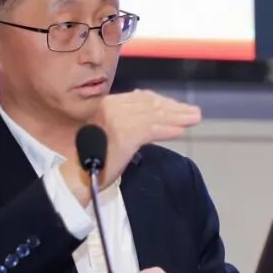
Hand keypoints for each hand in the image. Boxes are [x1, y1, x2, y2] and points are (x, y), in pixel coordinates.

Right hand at [60, 90, 200, 203]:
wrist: (78, 176)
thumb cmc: (92, 158)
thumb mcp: (106, 130)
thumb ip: (124, 119)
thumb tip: (151, 114)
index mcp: (106, 103)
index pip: (140, 97)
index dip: (161, 100)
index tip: (176, 105)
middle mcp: (111, 106)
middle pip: (150, 104)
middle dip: (174, 107)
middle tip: (193, 112)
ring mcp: (118, 119)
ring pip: (155, 115)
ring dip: (178, 117)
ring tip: (194, 119)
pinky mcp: (125, 134)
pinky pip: (153, 130)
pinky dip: (169, 130)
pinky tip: (180, 131)